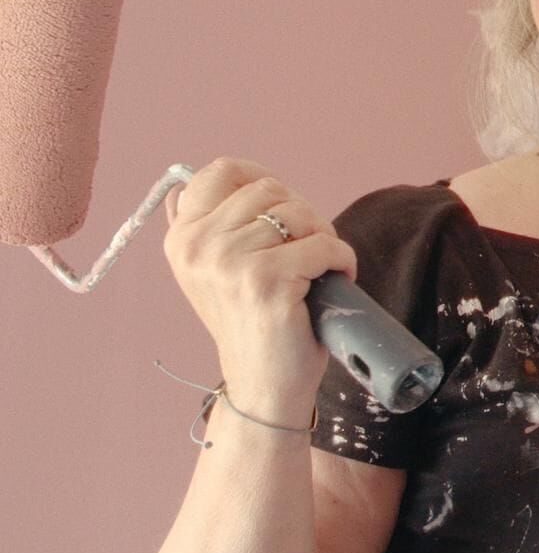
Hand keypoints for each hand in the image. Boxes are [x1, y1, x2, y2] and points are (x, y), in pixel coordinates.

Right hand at [162, 158, 358, 424]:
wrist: (263, 383)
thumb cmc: (253, 320)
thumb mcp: (215, 267)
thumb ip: (208, 223)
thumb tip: (198, 176)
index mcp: (182, 236)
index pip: (222, 170)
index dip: (264, 178)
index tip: (285, 206)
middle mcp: (197, 245)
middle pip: (270, 189)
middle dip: (301, 214)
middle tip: (307, 250)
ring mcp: (228, 261)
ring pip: (300, 213)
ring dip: (323, 238)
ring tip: (317, 269)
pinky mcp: (265, 280)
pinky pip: (324, 245)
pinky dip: (342, 260)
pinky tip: (333, 281)